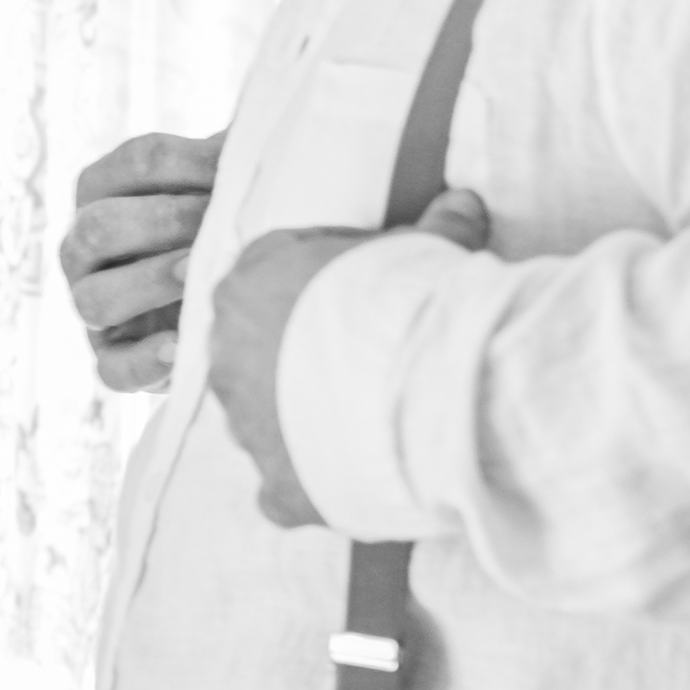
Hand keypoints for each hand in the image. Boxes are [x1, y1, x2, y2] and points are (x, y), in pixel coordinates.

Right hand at [60, 130, 226, 391]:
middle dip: (162, 221)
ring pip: (93, 299)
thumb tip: (264, 126)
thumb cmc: (231, 224)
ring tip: (199, 276)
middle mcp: (84, 247)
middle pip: (99, 227)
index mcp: (106, 191)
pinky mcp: (114, 359)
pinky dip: (144, 362)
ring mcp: (91, 304)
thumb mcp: (227, 185)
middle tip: (216, 221)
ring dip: (148, 283)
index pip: (135, 163)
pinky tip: (180, 347)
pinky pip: (113, 369)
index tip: (235, 169)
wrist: (240, 298)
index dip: (187, 162)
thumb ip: (235, 158)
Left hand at [207, 189, 487, 526]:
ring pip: (266, 422)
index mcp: (249, 282)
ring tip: (373, 421)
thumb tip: (462, 200)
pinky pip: (285, 489)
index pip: (272, 276)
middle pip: (259, 353)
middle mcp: (227, 353)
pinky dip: (316, 486)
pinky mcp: (275, 486)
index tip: (372, 297)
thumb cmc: (419, 301)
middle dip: (305, 358)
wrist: (431, 386)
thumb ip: (434, 227)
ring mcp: (245, 425)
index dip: (327, 286)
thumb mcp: (427, 250)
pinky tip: (360, 480)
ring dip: (308, 422)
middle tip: (371, 363)